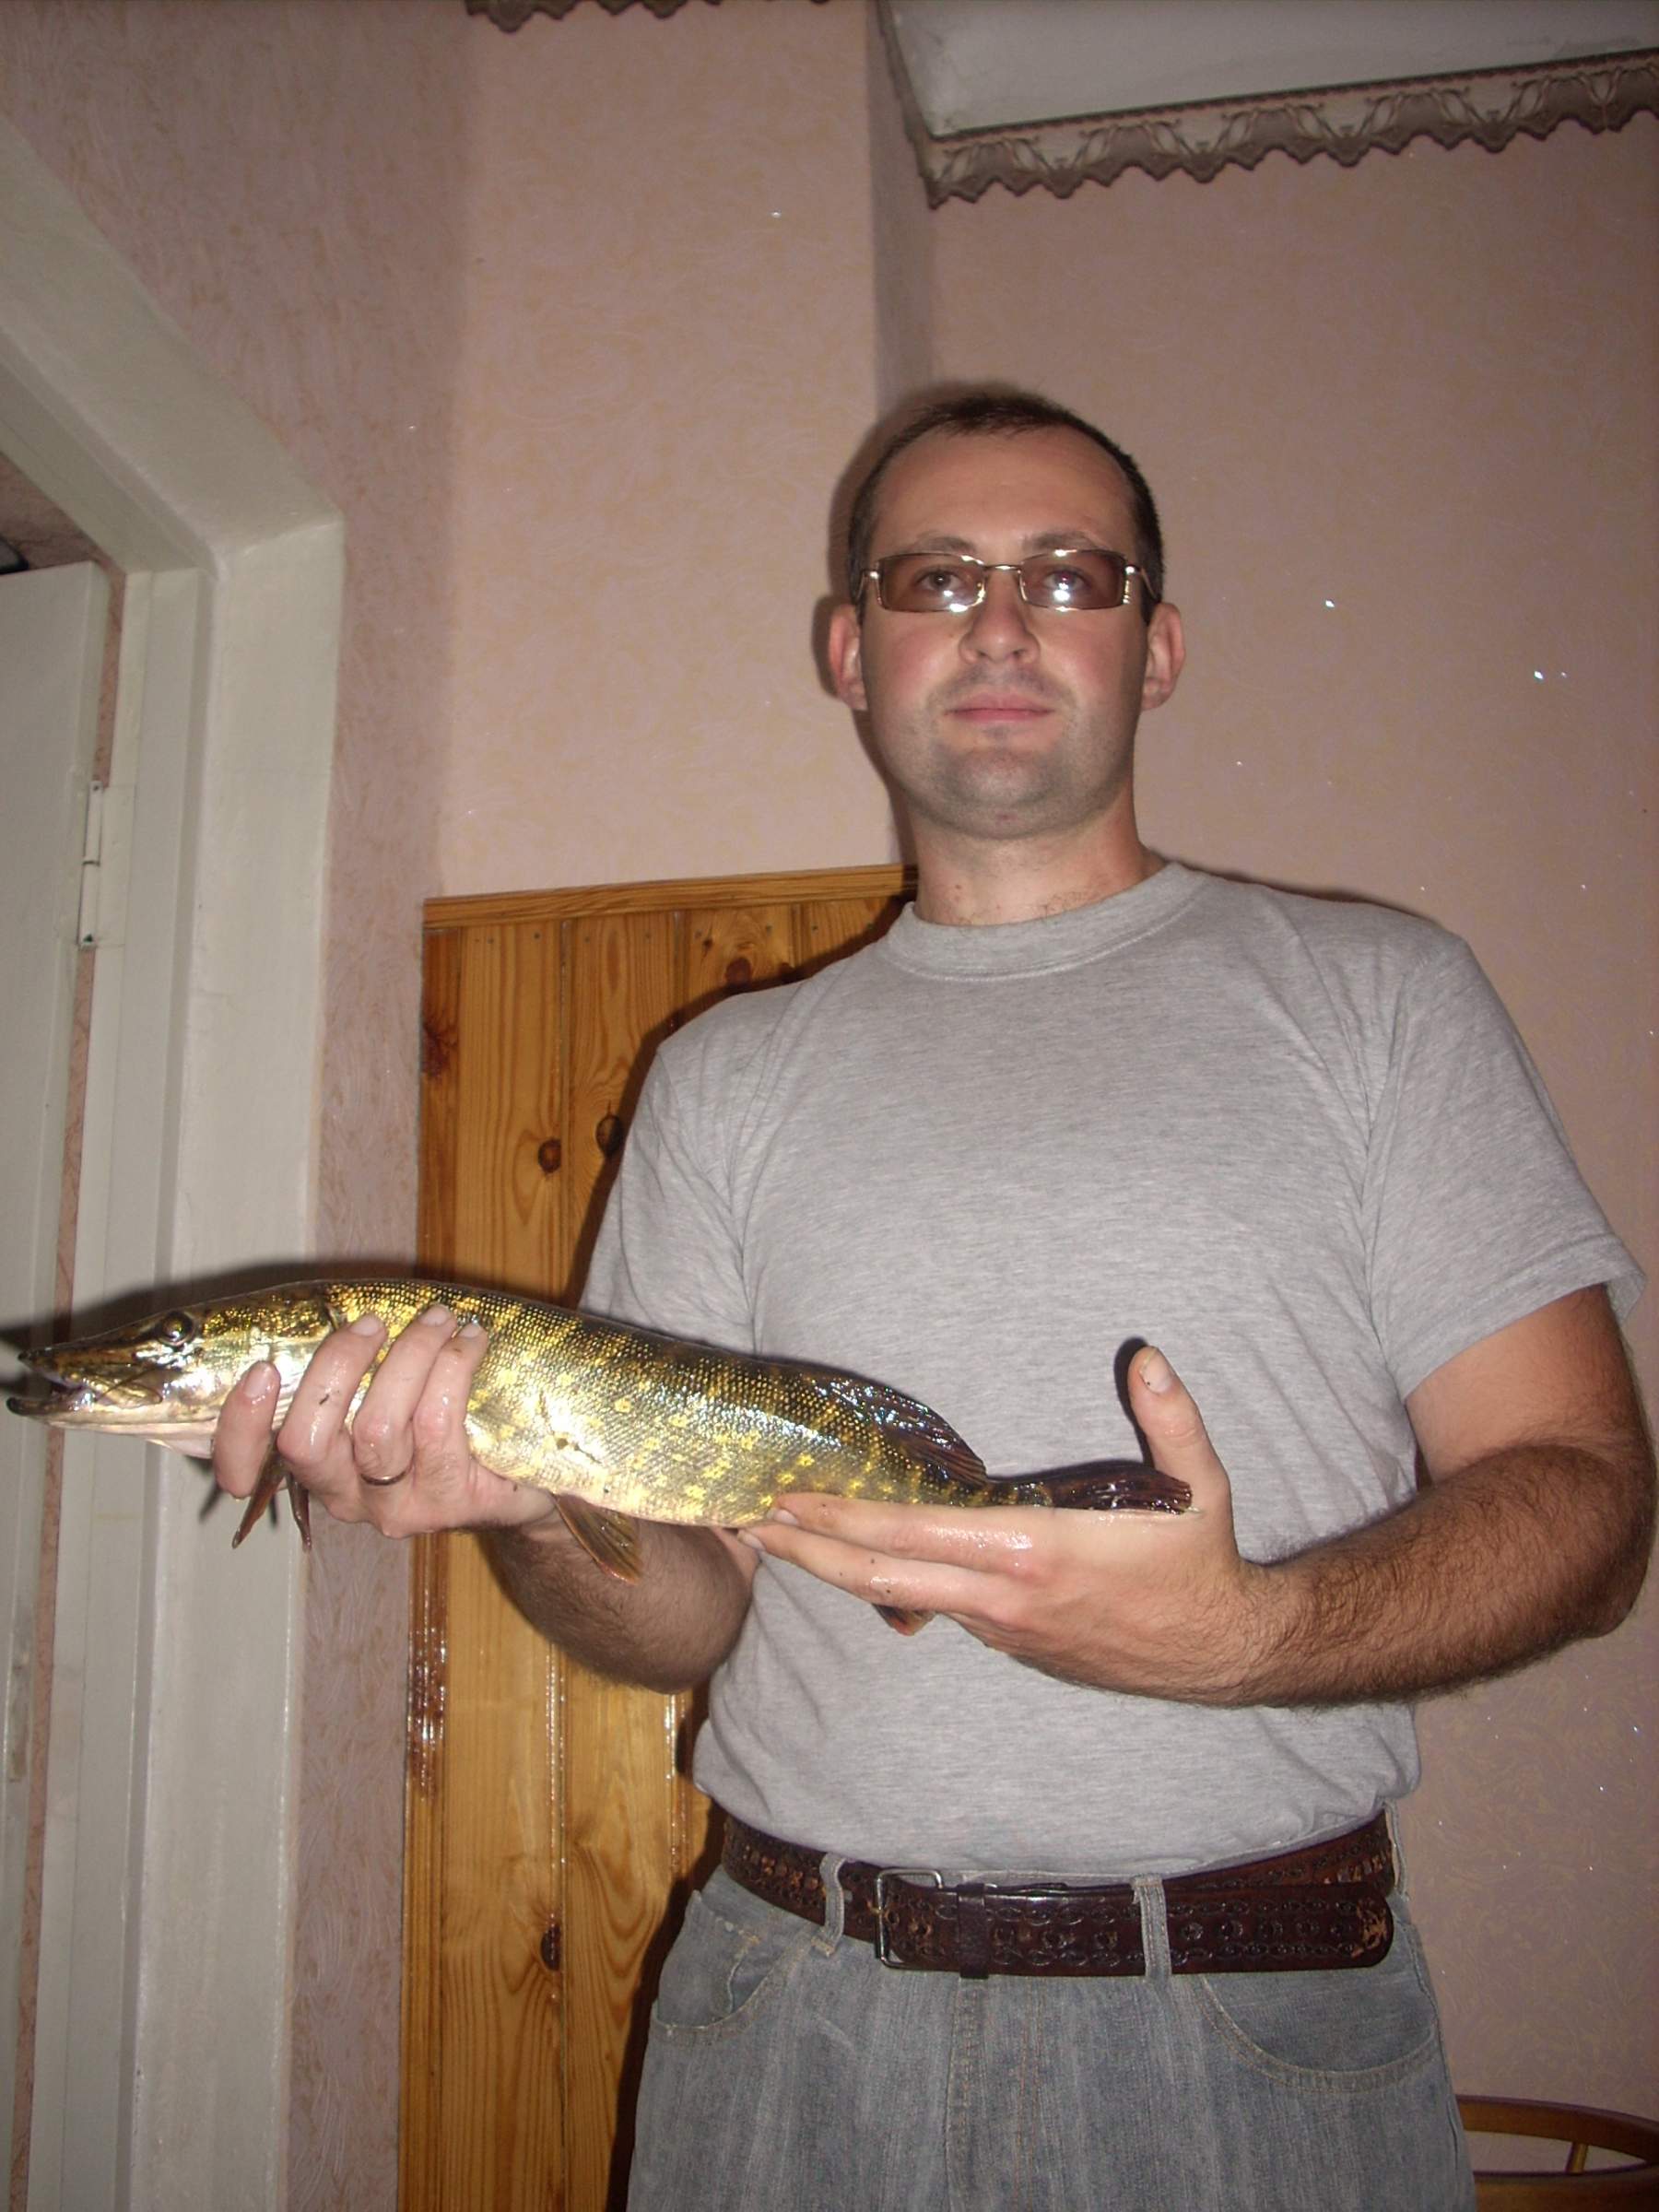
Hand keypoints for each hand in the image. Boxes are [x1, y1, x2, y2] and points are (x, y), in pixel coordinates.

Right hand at [213, 1303, 558, 1540]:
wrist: (528, 1477)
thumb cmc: (443, 1421)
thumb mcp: (386, 1394)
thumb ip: (351, 1367)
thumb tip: (331, 1302)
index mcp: (314, 1466)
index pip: (243, 1466)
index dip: (240, 1425)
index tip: (262, 1369)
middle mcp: (344, 1495)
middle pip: (306, 1442)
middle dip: (336, 1367)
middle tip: (372, 1323)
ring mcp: (394, 1507)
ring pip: (376, 1427)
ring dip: (408, 1356)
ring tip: (439, 1319)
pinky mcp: (448, 1502)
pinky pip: (437, 1423)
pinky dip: (453, 1366)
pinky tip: (471, 1342)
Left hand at [743, 1347, 1276, 1701]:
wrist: (1220, 1650)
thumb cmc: (1200, 1562)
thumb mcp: (1201, 1485)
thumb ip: (1171, 1419)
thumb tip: (1150, 1358)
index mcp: (1030, 1552)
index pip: (909, 1537)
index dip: (839, 1521)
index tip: (786, 1502)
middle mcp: (1002, 1598)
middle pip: (878, 1579)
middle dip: (807, 1553)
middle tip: (750, 1525)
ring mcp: (1003, 1630)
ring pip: (901, 1598)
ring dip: (840, 1571)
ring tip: (787, 1540)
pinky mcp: (1014, 1645)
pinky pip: (942, 1609)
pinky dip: (895, 1584)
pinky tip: (871, 1561)